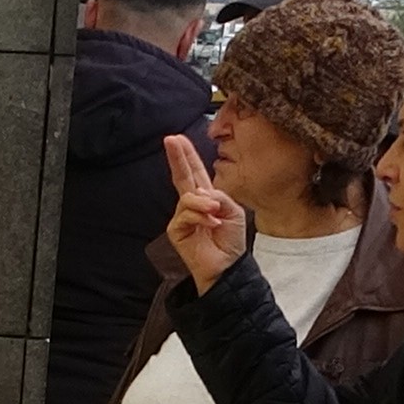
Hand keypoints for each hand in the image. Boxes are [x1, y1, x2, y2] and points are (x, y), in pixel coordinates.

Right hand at [158, 134, 248, 291]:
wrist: (227, 265)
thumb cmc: (230, 240)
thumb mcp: (232, 210)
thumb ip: (218, 195)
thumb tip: (200, 194)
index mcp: (207, 197)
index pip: (194, 172)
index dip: (187, 155)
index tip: (177, 139)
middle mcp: (192, 204)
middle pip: (182, 176)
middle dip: (177, 157)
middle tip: (170, 140)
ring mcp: (182, 216)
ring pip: (188, 197)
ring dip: (204, 203)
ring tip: (215, 214)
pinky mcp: (177, 229)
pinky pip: (186, 214)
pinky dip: (200, 218)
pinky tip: (211, 225)